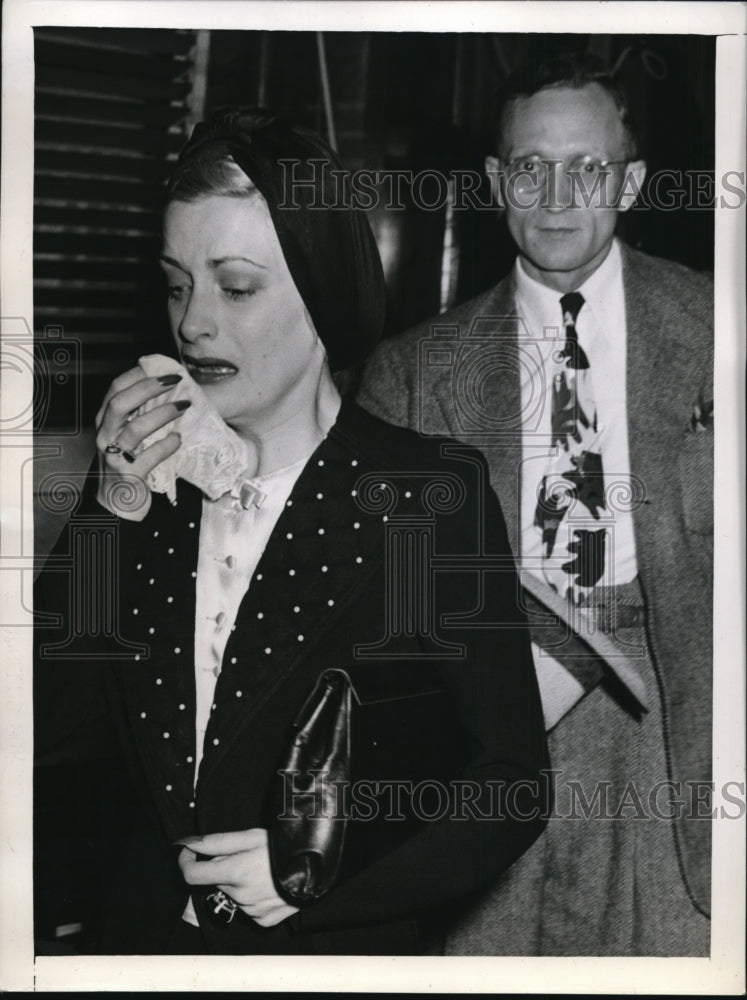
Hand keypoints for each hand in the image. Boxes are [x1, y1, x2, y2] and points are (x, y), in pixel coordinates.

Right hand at [94, 366, 188, 519]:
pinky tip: (178, 439)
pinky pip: (150, 457)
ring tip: (185, 407)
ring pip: (136, 428)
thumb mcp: (126, 438)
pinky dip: (167, 446)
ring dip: (163, 414)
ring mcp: (114, 456)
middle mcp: (105, 436)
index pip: (115, 389)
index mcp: (105, 422)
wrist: (116, 506)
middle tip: (175, 380)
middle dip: (148, 387)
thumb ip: (138, 417)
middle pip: (120, 403)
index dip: (138, 375)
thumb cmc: (125, 466)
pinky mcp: (129, 476)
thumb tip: (166, 391)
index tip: (161, 367)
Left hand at [177, 828, 298, 927]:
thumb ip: (218, 841)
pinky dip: (254, 897)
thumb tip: (190, 844)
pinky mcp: (264, 920)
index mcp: (234, 872)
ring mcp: (252, 911)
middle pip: (218, 880)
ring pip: (234, 894)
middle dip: (226, 867)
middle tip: (248, 854)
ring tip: (264, 868)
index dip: (186, 861)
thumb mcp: (252, 835)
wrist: (321, 865)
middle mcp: (240, 896)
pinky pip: (249, 908)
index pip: (192, 875)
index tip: (189, 852)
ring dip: (240, 882)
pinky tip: (270, 885)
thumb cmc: (286, 846)